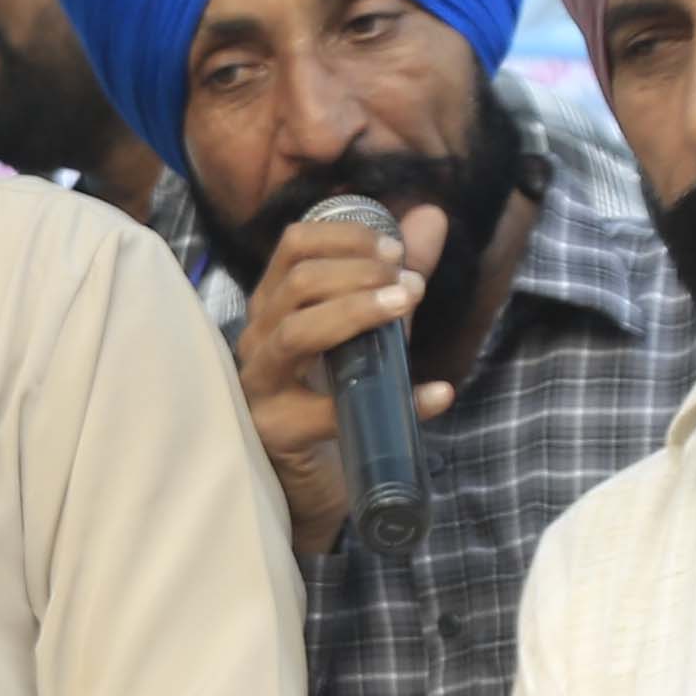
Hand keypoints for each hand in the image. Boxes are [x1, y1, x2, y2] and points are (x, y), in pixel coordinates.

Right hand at [230, 199, 452, 557]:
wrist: (316, 478)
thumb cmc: (337, 396)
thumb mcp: (372, 329)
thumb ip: (395, 276)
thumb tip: (430, 217)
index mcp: (276, 305)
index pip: (293, 247)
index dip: (345, 237)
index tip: (394, 248)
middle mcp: (258, 338)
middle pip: (296, 283)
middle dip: (358, 272)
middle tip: (409, 282)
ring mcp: (261, 385)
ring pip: (296, 333)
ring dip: (356, 312)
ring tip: (405, 304)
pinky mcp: (277, 430)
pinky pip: (331, 412)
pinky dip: (395, 402)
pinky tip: (437, 395)